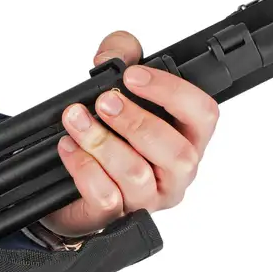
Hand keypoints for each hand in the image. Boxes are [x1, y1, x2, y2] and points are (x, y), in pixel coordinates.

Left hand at [41, 30, 219, 236]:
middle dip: (135, 122)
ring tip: (76, 121)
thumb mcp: (115, 84)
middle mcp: (176, 173)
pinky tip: (68, 148)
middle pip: (177, 152)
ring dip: (103, 142)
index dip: (172, 92)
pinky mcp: (117, 217)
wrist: (74, 185)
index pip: (204, 114)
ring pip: (137, 174)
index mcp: (188, 138)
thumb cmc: (110, 135)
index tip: (133, 76)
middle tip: (103, 103)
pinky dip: (84, 168)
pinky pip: (106, 196)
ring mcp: (149, 198)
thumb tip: (111, 58)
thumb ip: (119, 54)